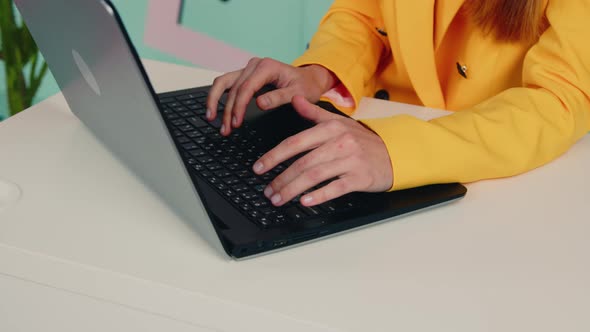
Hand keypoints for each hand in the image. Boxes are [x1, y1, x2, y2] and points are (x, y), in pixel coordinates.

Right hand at [206, 57, 335, 135]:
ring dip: (215, 100)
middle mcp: (254, 65)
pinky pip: (227, 84)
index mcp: (266, 67)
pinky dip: (219, 96)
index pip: (246, 87)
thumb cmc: (305, 86)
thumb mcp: (298, 93)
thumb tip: (260, 103)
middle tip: (225, 129)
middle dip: (226, 109)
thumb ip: (279, 98)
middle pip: (233, 87)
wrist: (309, 79)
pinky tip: (215, 110)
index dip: (238, 106)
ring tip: (211, 118)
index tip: (235, 122)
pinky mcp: (246, 76)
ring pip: (224, 82)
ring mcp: (248, 69)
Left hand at [253, 96, 393, 206]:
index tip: (259, 168)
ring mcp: (350, 160)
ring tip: (279, 199)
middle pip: (302, 162)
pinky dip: (319, 195)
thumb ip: (314, 113)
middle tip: (267, 191)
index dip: (274, 156)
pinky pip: (336, 187)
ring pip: (315, 176)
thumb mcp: (339, 122)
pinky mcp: (360, 177)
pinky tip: (305, 201)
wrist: (394, 153)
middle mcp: (340, 142)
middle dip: (281, 179)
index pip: (295, 143)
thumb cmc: (363, 140)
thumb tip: (294, 99)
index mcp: (331, 128)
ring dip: (293, 190)